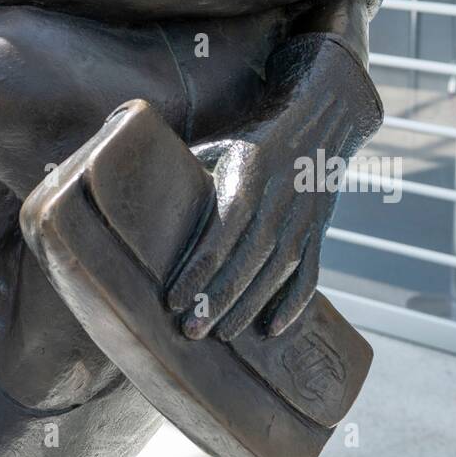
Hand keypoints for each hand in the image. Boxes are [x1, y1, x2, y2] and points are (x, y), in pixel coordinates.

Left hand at [165, 137, 335, 341]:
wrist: (319, 121)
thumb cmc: (254, 138)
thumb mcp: (221, 146)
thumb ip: (186, 170)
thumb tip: (136, 187)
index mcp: (246, 180)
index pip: (218, 237)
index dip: (196, 272)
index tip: (173, 300)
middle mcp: (277, 204)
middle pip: (244, 263)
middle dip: (217, 300)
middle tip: (190, 331)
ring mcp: (301, 221)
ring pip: (275, 274)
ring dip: (248, 308)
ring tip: (221, 334)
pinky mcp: (318, 232)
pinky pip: (309, 275)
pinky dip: (293, 305)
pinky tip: (272, 330)